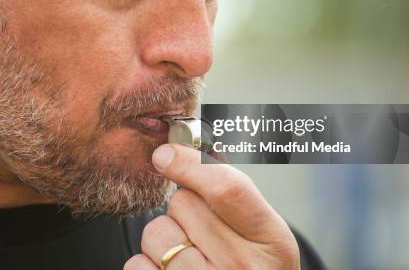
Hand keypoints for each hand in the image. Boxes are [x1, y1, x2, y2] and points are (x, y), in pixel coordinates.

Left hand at [124, 144, 299, 269]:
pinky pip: (137, 264)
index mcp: (271, 241)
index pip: (226, 189)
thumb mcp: (265, 234)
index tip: (165, 154)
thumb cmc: (256, 269)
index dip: (189, 164)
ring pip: (157, 230)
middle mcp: (241, 266)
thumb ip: (234, 195)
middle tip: (201, 231)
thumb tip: (183, 149)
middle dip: (183, 208)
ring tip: (187, 254)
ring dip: (164, 236)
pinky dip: (146, 264)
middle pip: (183, 203)